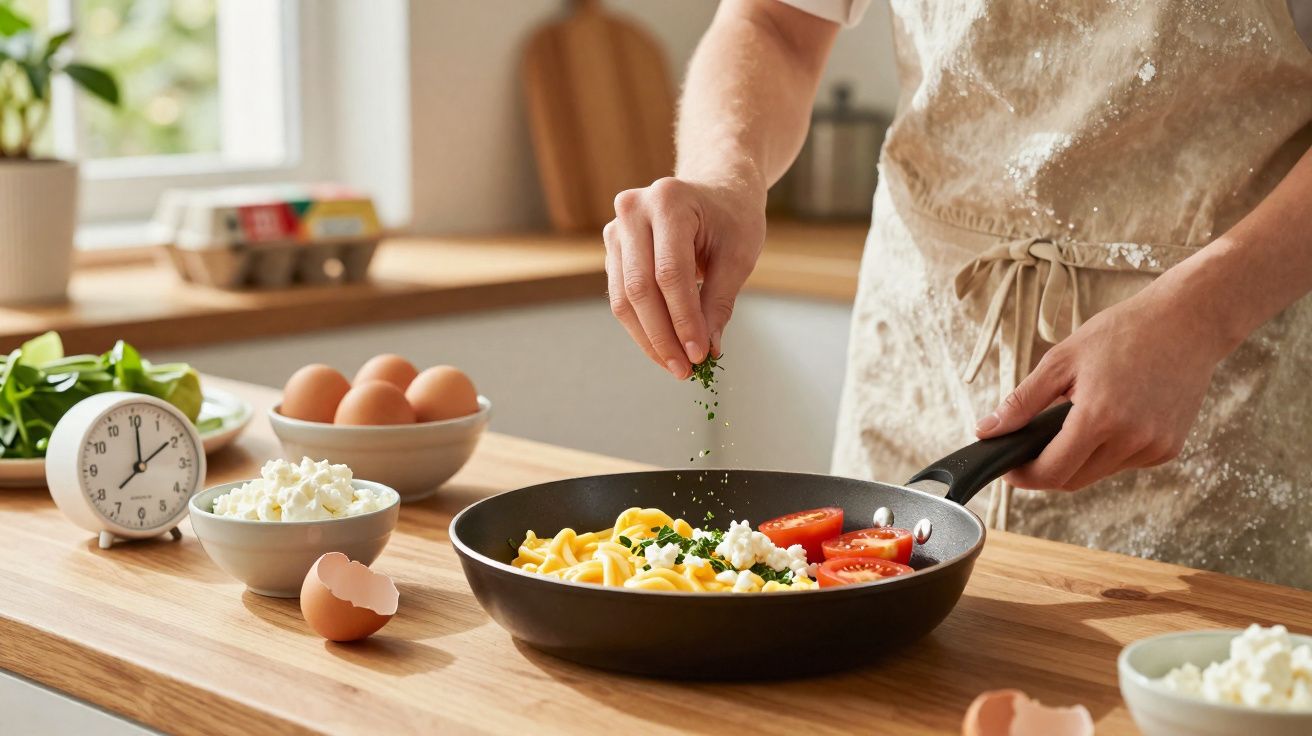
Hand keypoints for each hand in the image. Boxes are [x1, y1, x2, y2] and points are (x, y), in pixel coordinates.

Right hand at [604, 176, 765, 377]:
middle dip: (663, 335)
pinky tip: (664, 347)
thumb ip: (719, 302)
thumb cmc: (733, 217)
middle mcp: (633, 209)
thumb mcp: (738, 255)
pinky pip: (621, 296)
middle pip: (640, 288)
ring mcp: (616, 227)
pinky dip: (642, 326)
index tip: (700, 354)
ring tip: (675, 365)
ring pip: (624, 298)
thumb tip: (707, 350)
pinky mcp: (613, 248)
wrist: (717, 188)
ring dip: (649, 338)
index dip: (683, 319)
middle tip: (685, 370)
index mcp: (669, 200)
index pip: (670, 273)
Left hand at [974, 281, 1233, 490]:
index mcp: (1101, 418)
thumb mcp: (1061, 360)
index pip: (1052, 472)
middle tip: (1029, 448)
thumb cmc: (1122, 333)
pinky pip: (1125, 463)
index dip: (1024, 477)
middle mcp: (1132, 440)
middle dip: (1046, 470)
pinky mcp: (1170, 449)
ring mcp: (1155, 448)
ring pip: (1098, 473)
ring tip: (1074, 420)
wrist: (1188, 322)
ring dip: (1078, 459)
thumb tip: (986, 431)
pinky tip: (1110, 419)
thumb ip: (1022, 402)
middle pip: (1073, 480)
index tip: (1008, 468)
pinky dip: (1108, 450)